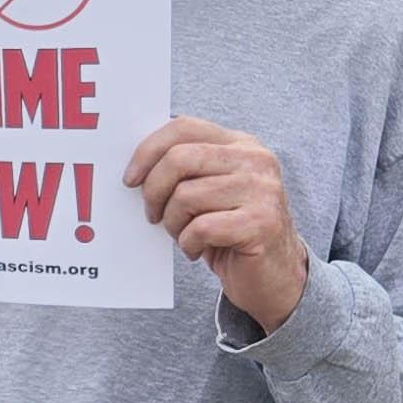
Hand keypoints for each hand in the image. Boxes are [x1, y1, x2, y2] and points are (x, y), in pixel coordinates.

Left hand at [124, 117, 308, 330]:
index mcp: (241, 144)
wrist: (272, 274)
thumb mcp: (207, 190)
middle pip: (179, 159)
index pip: (184, 127)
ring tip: (183, 234)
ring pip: (186, 196)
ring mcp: (263, 190)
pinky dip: (188, 243)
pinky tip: (197, 249)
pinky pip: (200, 228)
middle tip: (152, 215)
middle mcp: (256, 160)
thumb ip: (183, 169)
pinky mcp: (261, 223)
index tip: (130, 179)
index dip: (148, 150)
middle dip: (153, 191)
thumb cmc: (228, 230)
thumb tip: (135, 167)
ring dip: (172, 223)